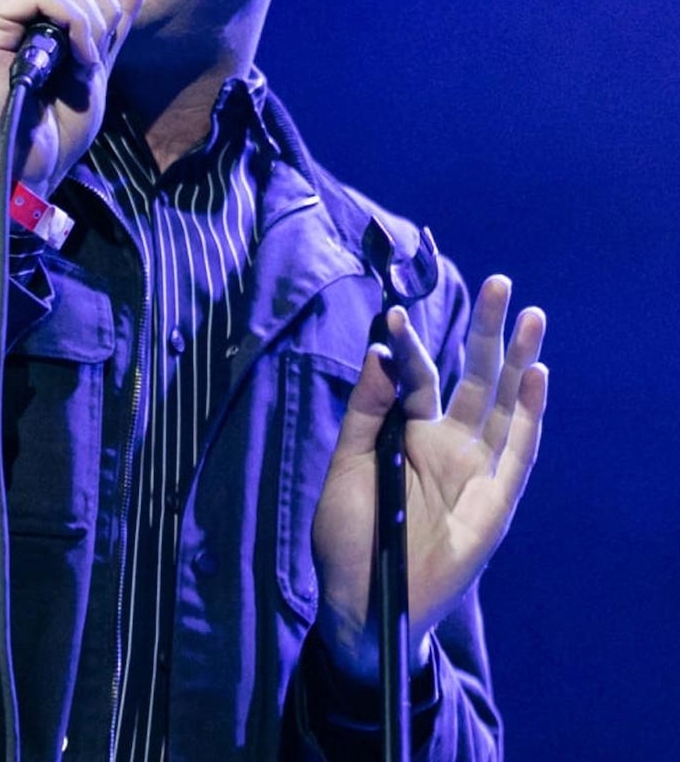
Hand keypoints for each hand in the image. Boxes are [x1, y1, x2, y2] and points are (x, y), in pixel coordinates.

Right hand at [0, 0, 154, 191]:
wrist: (34, 163)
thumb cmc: (59, 120)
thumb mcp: (101, 54)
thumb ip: (117, 10)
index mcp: (18, 0)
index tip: (109, 30)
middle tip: (102, 46)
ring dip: (91, 16)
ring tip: (90, 57)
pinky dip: (75, 22)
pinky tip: (80, 57)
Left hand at [310, 276, 548, 680]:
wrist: (364, 600)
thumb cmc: (348, 536)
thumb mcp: (346, 466)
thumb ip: (367, 412)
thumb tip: (381, 354)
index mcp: (402, 432)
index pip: (415, 377)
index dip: (408, 347)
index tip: (395, 313)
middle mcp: (443, 443)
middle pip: (470, 377)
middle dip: (483, 331)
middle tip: (496, 282)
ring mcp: (473, 469)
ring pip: (501, 404)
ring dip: (516, 360)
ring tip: (529, 314)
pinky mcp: (496, 500)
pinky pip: (518, 452)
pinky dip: (528, 415)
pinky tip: (535, 375)